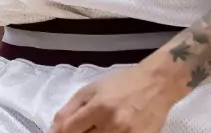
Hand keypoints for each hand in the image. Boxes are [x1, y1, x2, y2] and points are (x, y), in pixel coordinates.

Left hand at [47, 63, 184, 132]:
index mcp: (99, 107)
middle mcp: (113, 124)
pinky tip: (112, 130)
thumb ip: (69, 110)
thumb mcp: (91, 89)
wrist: (157, 84)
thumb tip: (53, 131)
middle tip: (85, 127)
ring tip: (99, 128)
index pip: (69, 130)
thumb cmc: (122, 84)